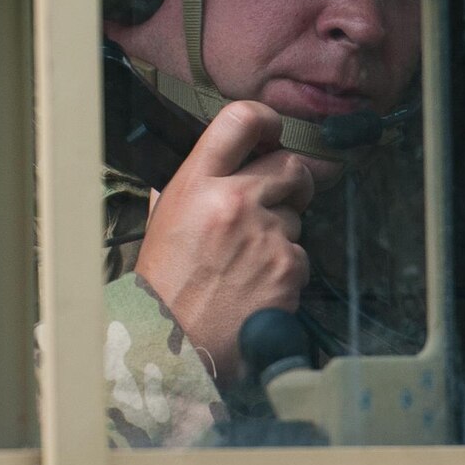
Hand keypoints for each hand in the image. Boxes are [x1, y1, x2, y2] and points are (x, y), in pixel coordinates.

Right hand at [134, 101, 314, 385]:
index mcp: (196, 183)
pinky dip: (286, 272)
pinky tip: (257, 288)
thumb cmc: (163, 286)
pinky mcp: (288, 267)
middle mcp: (234, 200)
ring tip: (247, 263)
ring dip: (282, 234)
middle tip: (275, 204)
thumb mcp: (162, 223)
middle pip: (289, 165)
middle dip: (290, 184)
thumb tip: (213, 164)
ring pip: (296, 216)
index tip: (272, 132)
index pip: (240, 119)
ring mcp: (265, 233)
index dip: (266, 120)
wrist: (173, 345)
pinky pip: (301, 255)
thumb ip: (190, 189)